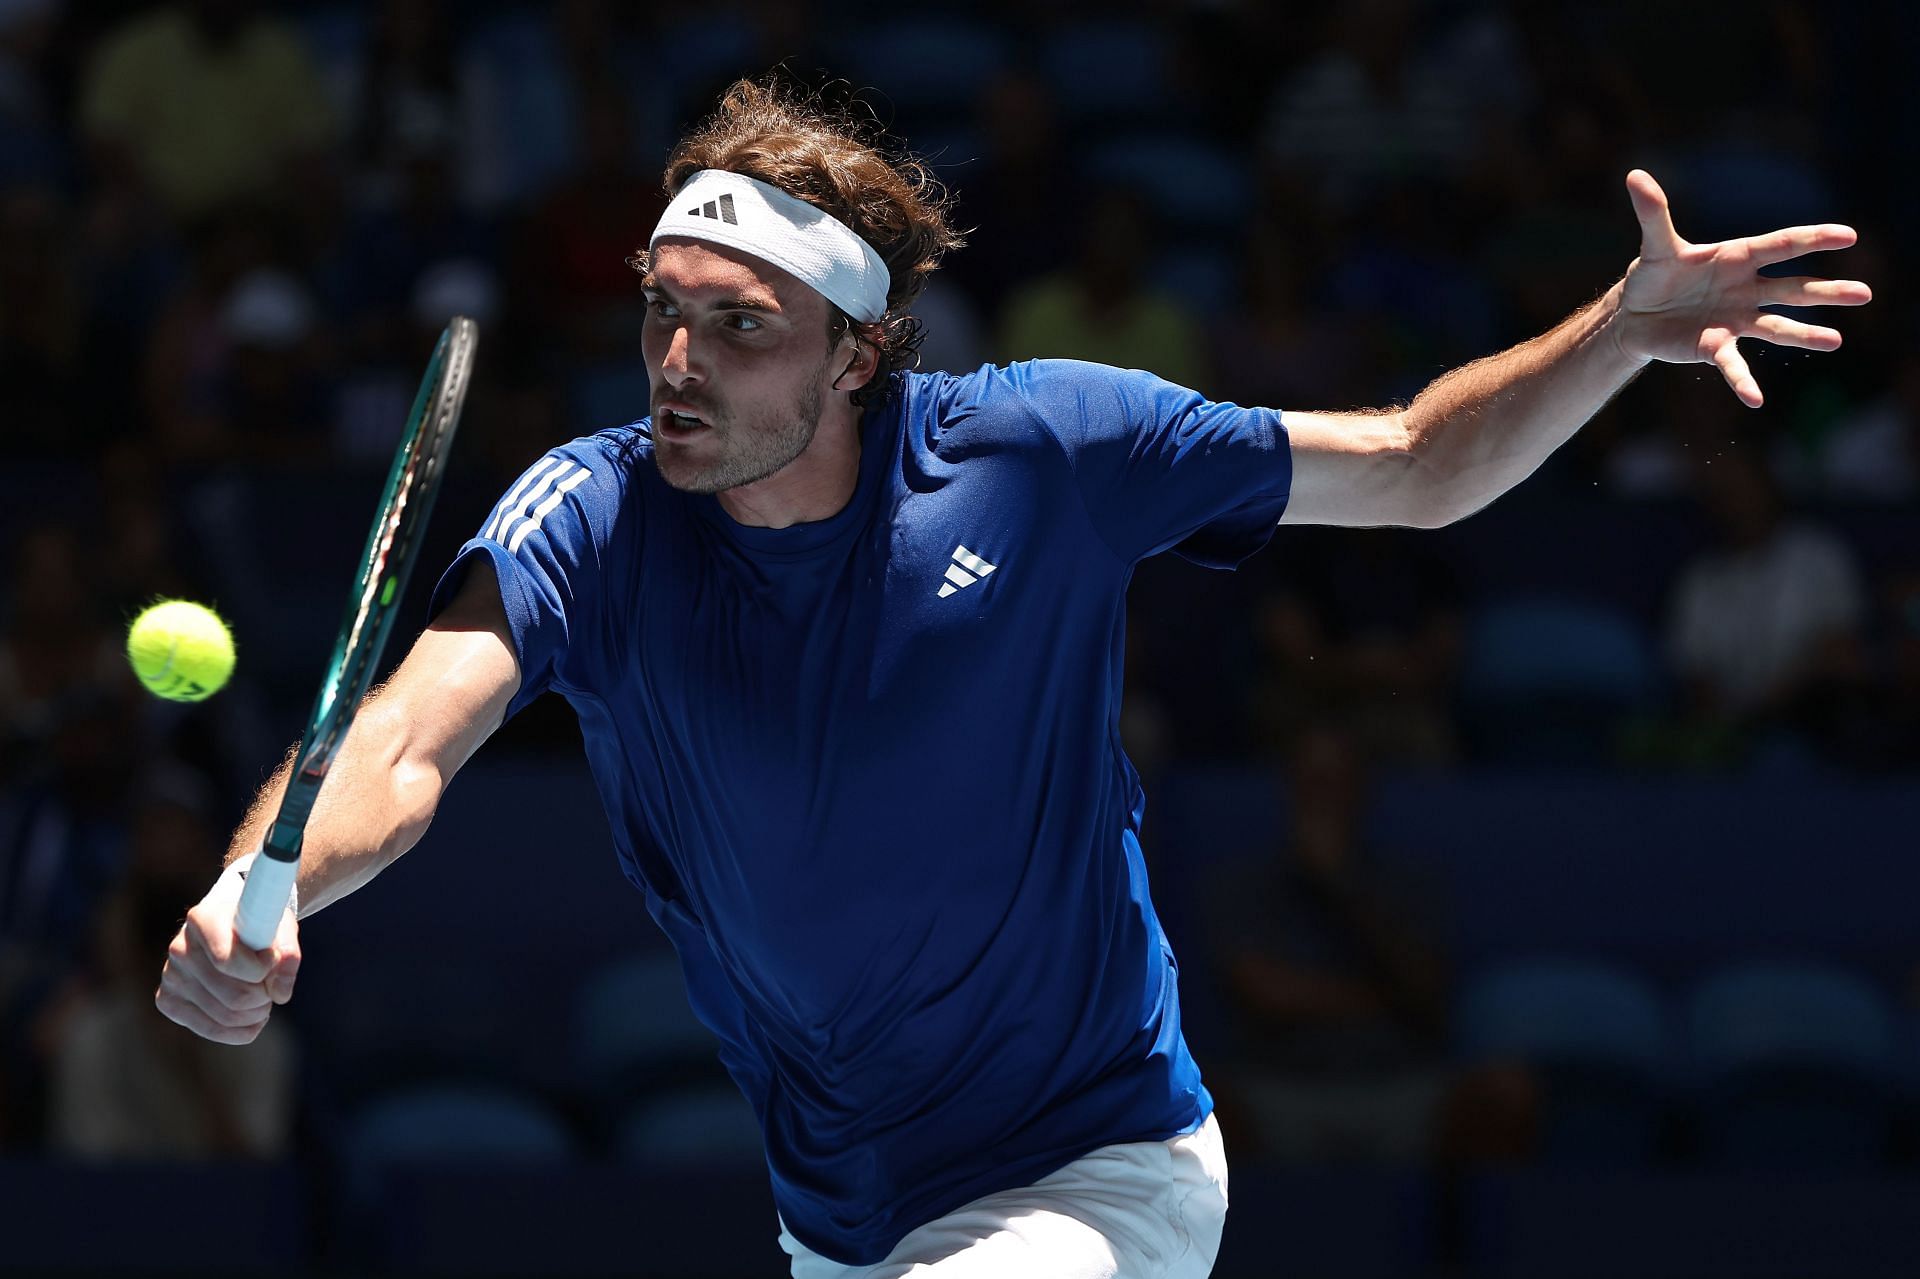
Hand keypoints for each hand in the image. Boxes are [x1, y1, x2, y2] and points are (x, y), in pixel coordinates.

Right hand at [155, 859, 300, 1044]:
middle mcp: (180, 948)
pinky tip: (254, 1017)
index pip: (229, 961)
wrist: (230, 922)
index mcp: (202, 919)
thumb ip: (288, 954)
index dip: (263, 967)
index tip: (273, 958)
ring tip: (264, 996)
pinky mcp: (169, 1000)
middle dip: (264, 995)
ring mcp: (171, 976)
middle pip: (234, 995)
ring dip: (257, 1013)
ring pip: (225, 1016)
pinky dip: (242, 1031)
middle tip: (272, 984)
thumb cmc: (257, 922)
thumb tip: (280, 994)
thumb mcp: (280, 926)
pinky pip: (211, 1030)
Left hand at [1614, 168, 1871, 407]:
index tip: (1847, 236)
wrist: (1635, 314)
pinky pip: (1733, 365)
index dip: (1813, 239)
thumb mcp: (1655, 245)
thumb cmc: (1654, 275)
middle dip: (1825, 292)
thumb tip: (1635, 175)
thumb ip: (1653, 213)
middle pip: (1792, 289)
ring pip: (1776, 326)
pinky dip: (1742, 382)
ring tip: (1835, 341)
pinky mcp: (1715, 346)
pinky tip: (1755, 400)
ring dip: (1804, 335)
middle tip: (1865, 294)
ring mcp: (1735, 319)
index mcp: (1737, 257)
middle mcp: (1745, 288)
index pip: (1781, 245)